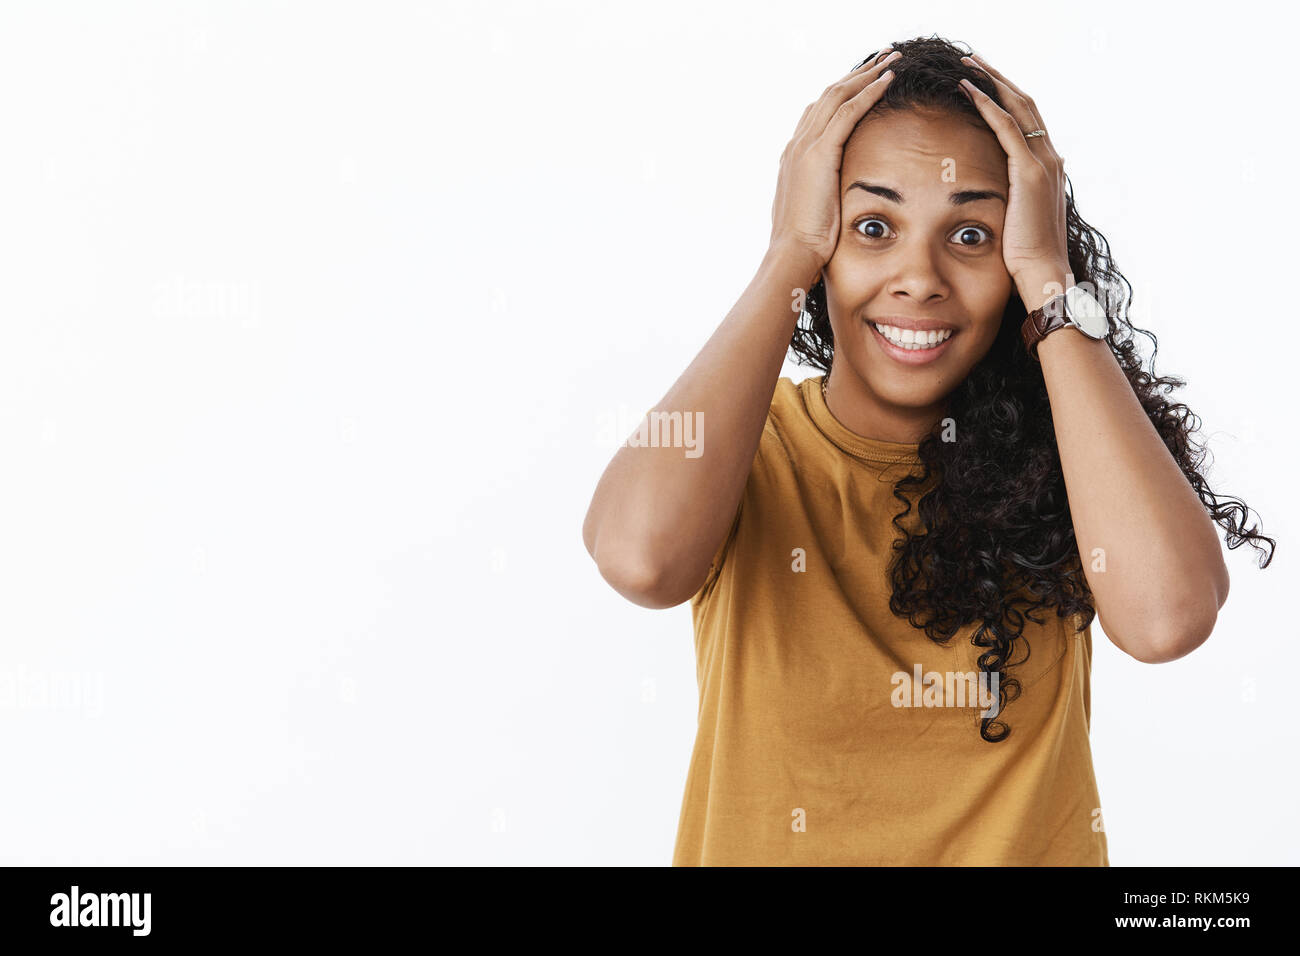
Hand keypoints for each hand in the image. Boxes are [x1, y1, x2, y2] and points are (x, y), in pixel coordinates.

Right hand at [769, 48, 900, 274]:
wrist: (791, 254)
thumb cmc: (804, 244)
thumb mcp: (813, 213)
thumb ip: (821, 197)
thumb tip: (836, 203)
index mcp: (794, 157)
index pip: (819, 113)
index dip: (843, 93)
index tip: (865, 81)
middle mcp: (797, 145)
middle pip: (829, 96)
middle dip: (856, 74)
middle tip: (882, 58)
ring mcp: (805, 147)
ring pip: (838, 96)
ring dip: (866, 74)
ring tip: (891, 60)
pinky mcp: (820, 154)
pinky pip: (848, 112)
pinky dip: (868, 92)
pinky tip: (888, 81)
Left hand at [957, 53, 1070, 304]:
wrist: (1043, 274)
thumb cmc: (1024, 258)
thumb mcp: (1015, 221)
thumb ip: (1006, 202)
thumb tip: (985, 200)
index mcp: (1046, 168)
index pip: (1025, 120)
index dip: (1005, 96)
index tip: (982, 80)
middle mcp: (1049, 158)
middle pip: (1024, 104)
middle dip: (998, 79)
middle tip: (972, 59)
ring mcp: (1043, 163)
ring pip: (1017, 107)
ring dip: (991, 82)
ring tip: (966, 64)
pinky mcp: (1030, 173)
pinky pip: (1007, 128)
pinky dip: (988, 105)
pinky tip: (967, 89)